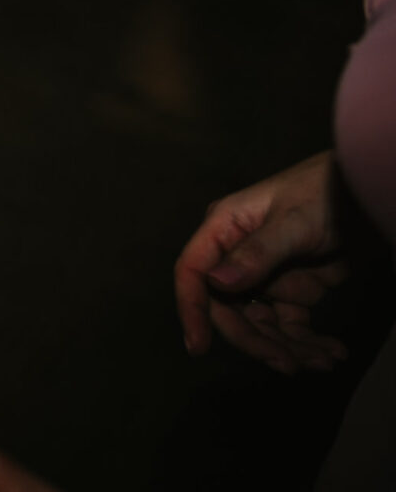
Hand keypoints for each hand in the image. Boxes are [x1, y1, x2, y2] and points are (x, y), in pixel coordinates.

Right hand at [175, 149, 349, 372]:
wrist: (369, 195)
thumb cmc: (325, 195)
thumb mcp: (294, 222)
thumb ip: (256, 252)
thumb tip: (214, 282)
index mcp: (224, 230)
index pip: (193, 272)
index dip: (191, 309)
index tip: (199, 348)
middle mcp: (237, 256)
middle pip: (230, 308)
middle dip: (258, 340)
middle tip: (288, 365)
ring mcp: (266, 275)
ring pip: (263, 324)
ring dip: (290, 348)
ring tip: (323, 361)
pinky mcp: (295, 290)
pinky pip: (292, 325)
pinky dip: (310, 343)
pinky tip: (333, 353)